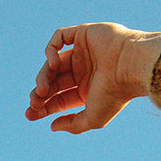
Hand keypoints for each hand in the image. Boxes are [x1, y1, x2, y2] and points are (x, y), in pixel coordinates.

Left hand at [25, 24, 160, 133]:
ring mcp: (83, 51)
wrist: (130, 66)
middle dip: (40, 93)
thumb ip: (72, 124)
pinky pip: (59, 37)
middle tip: (34, 101)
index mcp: (87, 90)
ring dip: (42, 76)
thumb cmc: (115, 94)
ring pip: (52, 63)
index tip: (30, 115)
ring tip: (41, 89)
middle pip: (53, 81)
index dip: (42, 106)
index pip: (58, 98)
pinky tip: (54, 64)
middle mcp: (84, 70)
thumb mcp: (93, 118)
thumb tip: (52, 125)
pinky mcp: (83, 34)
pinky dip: (51, 50)